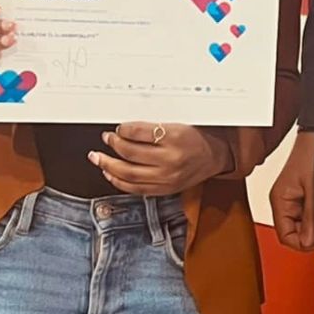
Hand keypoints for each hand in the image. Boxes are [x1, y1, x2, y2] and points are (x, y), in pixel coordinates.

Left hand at [90, 123, 232, 196]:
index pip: (139, 132)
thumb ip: (153, 127)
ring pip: (128, 173)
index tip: (118, 127)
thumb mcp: (178, 124)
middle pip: (130, 153)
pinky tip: (110, 174)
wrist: (215, 157)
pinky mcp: (164, 189)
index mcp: (175, 137)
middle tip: (106, 138)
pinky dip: (118, 182)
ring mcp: (166, 177)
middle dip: (113, 145)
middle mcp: (170, 159)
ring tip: (98, 158)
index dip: (123, 129)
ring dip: (108, 165)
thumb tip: (125, 129)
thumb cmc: (197, 138)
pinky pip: (135, 188)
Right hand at [269, 131, 313, 251]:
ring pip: (300, 224)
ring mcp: (292, 197)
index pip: (284, 236)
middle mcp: (282, 200)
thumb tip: (308, 242)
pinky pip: (306, 214)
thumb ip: (311, 217)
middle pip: (292, 232)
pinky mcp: (302, 193)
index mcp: (279, 199)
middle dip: (309, 235)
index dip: (302, 244)